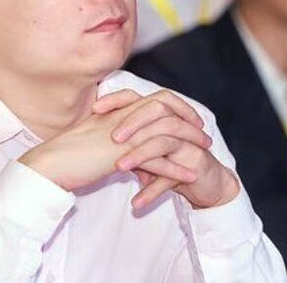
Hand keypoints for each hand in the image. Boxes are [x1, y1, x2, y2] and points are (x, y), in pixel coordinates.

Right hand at [18, 89, 209, 194]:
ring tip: (205, 153)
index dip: (176, 105)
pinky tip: (190, 176)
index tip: (188, 118)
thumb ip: (112, 130)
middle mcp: (123, 117)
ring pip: (166, 131)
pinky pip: (157, 159)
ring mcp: (124, 135)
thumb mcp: (94, 134)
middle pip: (166, 108)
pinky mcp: (122, 155)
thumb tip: (126, 138)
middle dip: (189, 120)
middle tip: (203, 133)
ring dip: (189, 141)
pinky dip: (177, 168)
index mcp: (118, 110)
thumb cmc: (69, 150)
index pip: (155, 98)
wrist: (51, 161)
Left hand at [94, 90, 239, 209]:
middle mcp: (173, 122)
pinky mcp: (195, 162)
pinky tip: (137, 203)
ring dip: (140, 155)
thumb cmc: (168, 161)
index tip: (95, 109)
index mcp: (157, 115)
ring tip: (119, 168)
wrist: (205, 181)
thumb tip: (93, 143)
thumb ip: (122, 144)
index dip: (116, 99)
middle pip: (154, 110)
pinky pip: (172, 175)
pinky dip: (153, 190)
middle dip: (132, 123)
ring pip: (162, 141)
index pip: (136, 97)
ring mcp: (186, 141)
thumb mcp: (142, 150)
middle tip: (113, 137)